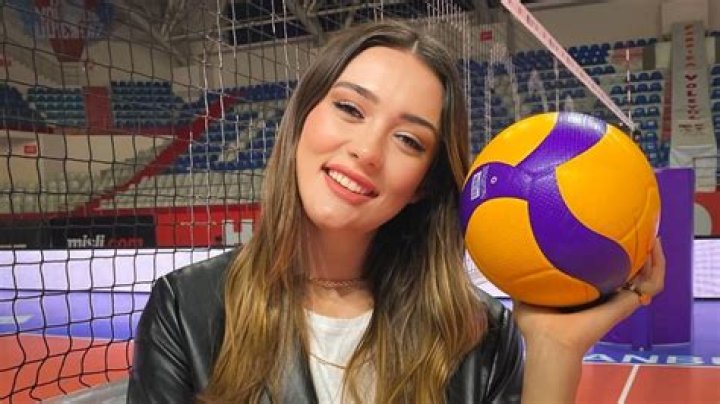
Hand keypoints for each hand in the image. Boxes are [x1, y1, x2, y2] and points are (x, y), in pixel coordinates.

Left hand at [513, 237, 665, 355]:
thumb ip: (520, 273)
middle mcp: (606, 293)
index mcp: (587, 289)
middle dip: (638, 251)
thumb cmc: (536, 324)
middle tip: (639, 230)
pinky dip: (657, 267)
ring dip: (654, 256)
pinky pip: (652, 284)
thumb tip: (508, 252)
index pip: (604, 269)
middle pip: (631, 270)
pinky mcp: (628, 303)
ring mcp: (620, 298)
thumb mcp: (525, 290)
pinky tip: (653, 249)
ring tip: (653, 237)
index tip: (611, 231)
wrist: (550, 340)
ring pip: (649, 276)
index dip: (611, 252)